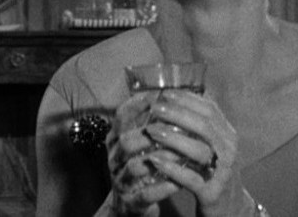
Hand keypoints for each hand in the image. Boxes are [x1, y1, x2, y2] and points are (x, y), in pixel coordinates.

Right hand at [106, 94, 181, 215]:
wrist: (130, 204)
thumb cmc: (142, 166)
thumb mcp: (141, 143)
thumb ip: (151, 122)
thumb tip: (174, 93)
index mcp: (116, 141)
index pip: (121, 118)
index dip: (138, 105)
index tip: (159, 96)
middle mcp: (115, 159)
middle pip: (125, 141)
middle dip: (150, 133)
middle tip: (175, 127)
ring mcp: (121, 181)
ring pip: (135, 166)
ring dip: (160, 158)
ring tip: (182, 154)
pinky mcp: (131, 202)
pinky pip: (145, 194)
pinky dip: (162, 188)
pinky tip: (178, 182)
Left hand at [142, 90, 254, 215]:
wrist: (229, 206)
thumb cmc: (213, 172)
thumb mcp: (213, 146)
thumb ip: (202, 126)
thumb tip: (181, 99)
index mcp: (228, 135)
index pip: (211, 110)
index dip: (188, 100)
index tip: (167, 93)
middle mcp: (229, 150)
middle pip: (205, 125)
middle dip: (178, 114)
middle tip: (156, 108)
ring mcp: (222, 171)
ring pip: (200, 150)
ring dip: (173, 139)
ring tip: (152, 131)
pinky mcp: (212, 192)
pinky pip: (191, 178)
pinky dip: (172, 169)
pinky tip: (155, 161)